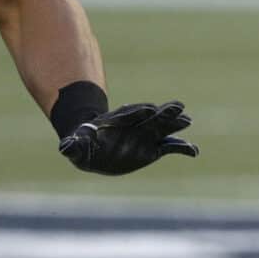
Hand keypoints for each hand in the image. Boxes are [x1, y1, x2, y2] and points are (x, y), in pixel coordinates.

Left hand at [59, 100, 197, 174]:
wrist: (97, 147)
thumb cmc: (85, 144)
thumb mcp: (76, 147)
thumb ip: (73, 147)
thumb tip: (65, 148)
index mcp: (118, 121)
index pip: (130, 114)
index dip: (139, 112)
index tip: (150, 109)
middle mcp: (135, 125)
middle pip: (152, 117)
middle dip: (164, 112)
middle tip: (177, 106)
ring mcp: (147, 135)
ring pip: (164, 128)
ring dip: (176, 124)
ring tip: (188, 121)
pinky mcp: (154, 148)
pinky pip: (171, 147)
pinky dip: (182, 148)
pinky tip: (194, 151)